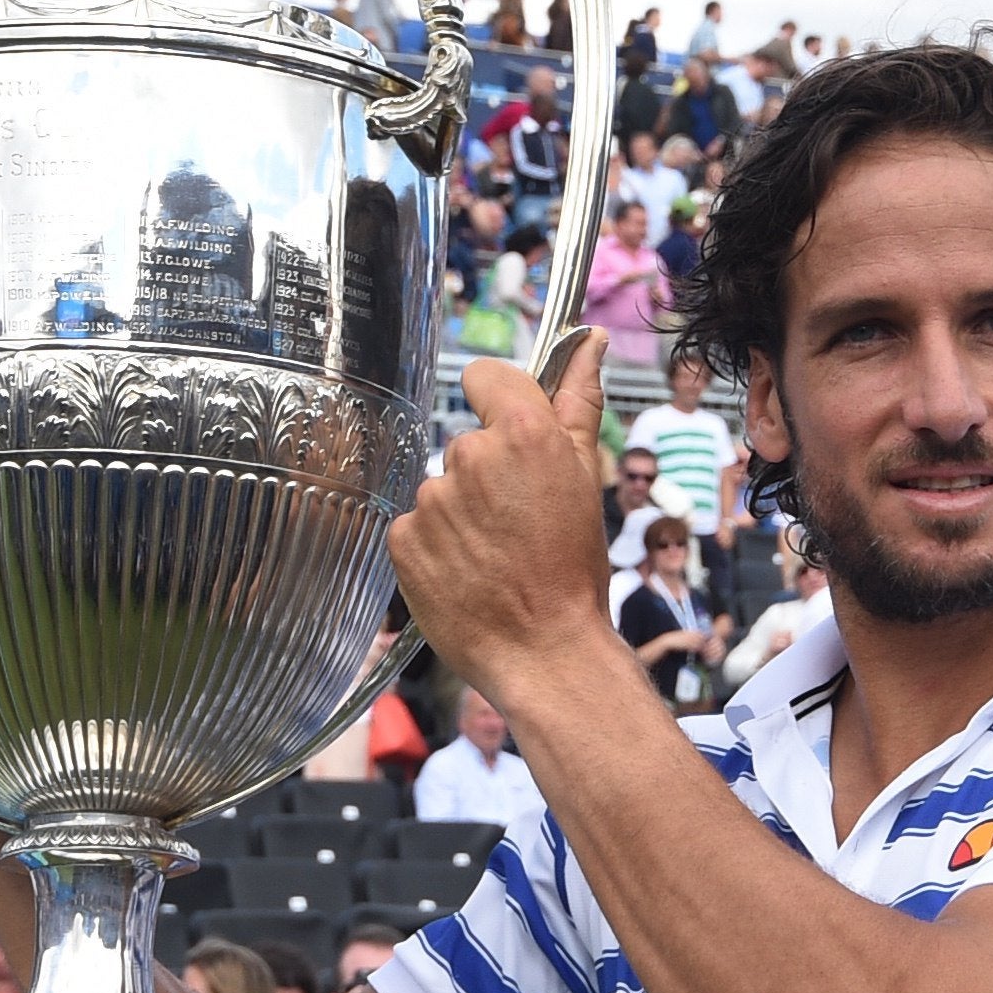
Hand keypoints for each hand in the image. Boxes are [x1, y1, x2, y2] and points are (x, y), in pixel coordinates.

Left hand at [387, 333, 620, 705]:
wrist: (545, 652)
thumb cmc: (573, 569)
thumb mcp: (585, 478)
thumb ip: (578, 401)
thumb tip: (589, 340)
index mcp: (521, 432)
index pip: (485, 378)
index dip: (500, 405)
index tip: (513, 439)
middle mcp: (470, 457)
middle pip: (468, 443)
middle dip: (488, 475)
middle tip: (519, 523)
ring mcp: (431, 500)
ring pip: (442, 489)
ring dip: (461, 514)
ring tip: (495, 556)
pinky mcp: (402, 539)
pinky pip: (415, 526)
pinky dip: (435, 547)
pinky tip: (466, 573)